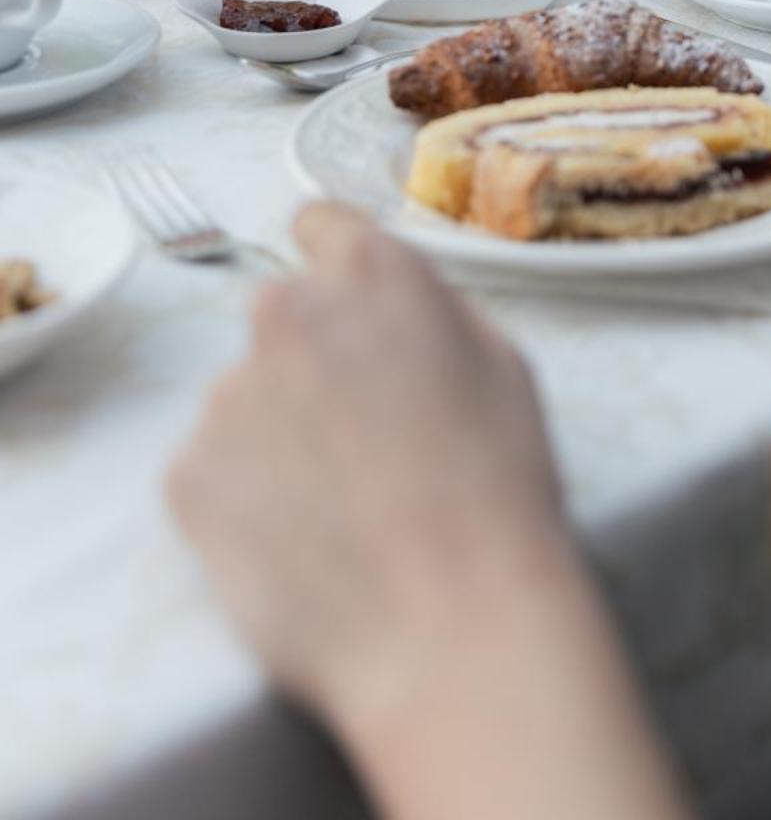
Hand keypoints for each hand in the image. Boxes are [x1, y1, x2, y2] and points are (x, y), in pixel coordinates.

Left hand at [170, 206, 688, 819]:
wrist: (450, 625)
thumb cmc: (498, 491)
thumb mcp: (502, 364)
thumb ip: (431, 312)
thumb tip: (392, 312)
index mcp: (371, 272)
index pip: (322, 224)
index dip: (337, 265)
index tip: (346, 306)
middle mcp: (285, 314)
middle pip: (283, 318)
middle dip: (314, 360)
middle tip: (363, 435)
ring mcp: (227, 395)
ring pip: (246, 401)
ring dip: (280, 436)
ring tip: (342, 507)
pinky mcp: (188, 476)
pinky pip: (213, 472)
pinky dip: (247, 501)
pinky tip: (304, 540)